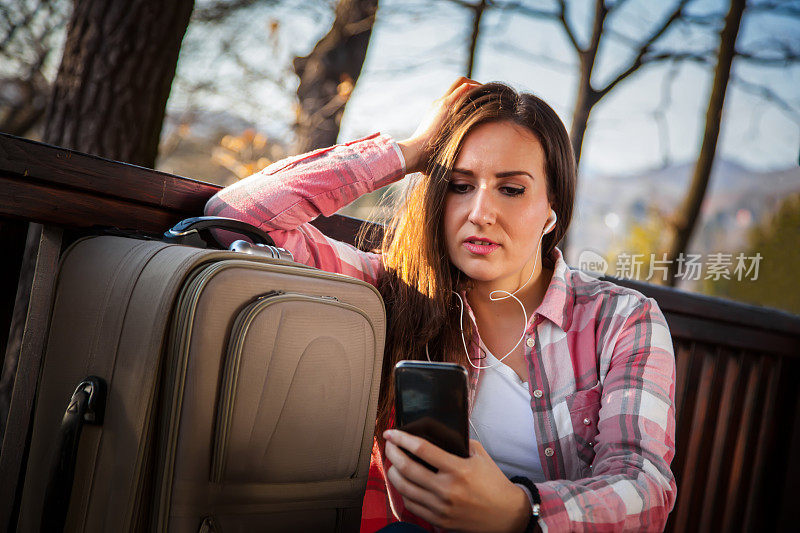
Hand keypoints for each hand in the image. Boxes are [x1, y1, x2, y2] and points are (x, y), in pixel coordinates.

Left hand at [383, 429, 531, 532]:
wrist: (507, 515)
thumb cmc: (494, 484)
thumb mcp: (481, 456)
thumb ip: (460, 443)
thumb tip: (437, 433)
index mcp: (458, 469)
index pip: (422, 449)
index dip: (403, 438)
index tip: (392, 432)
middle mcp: (447, 489)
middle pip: (407, 468)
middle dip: (392, 452)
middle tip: (390, 444)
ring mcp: (441, 507)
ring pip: (404, 488)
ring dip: (393, 472)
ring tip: (393, 462)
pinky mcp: (439, 520)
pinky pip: (411, 505)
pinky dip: (404, 492)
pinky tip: (405, 483)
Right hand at [398, 76, 481, 173]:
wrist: (415, 154)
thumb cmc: (424, 160)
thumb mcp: (439, 153)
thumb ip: (446, 154)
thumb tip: (453, 175)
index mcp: (436, 113)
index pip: (454, 96)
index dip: (468, 97)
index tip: (481, 105)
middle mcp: (439, 104)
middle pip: (459, 84)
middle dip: (475, 87)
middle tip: (488, 96)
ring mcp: (442, 103)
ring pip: (463, 82)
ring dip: (478, 86)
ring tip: (490, 94)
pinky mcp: (445, 106)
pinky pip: (464, 88)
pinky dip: (476, 89)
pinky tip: (488, 95)